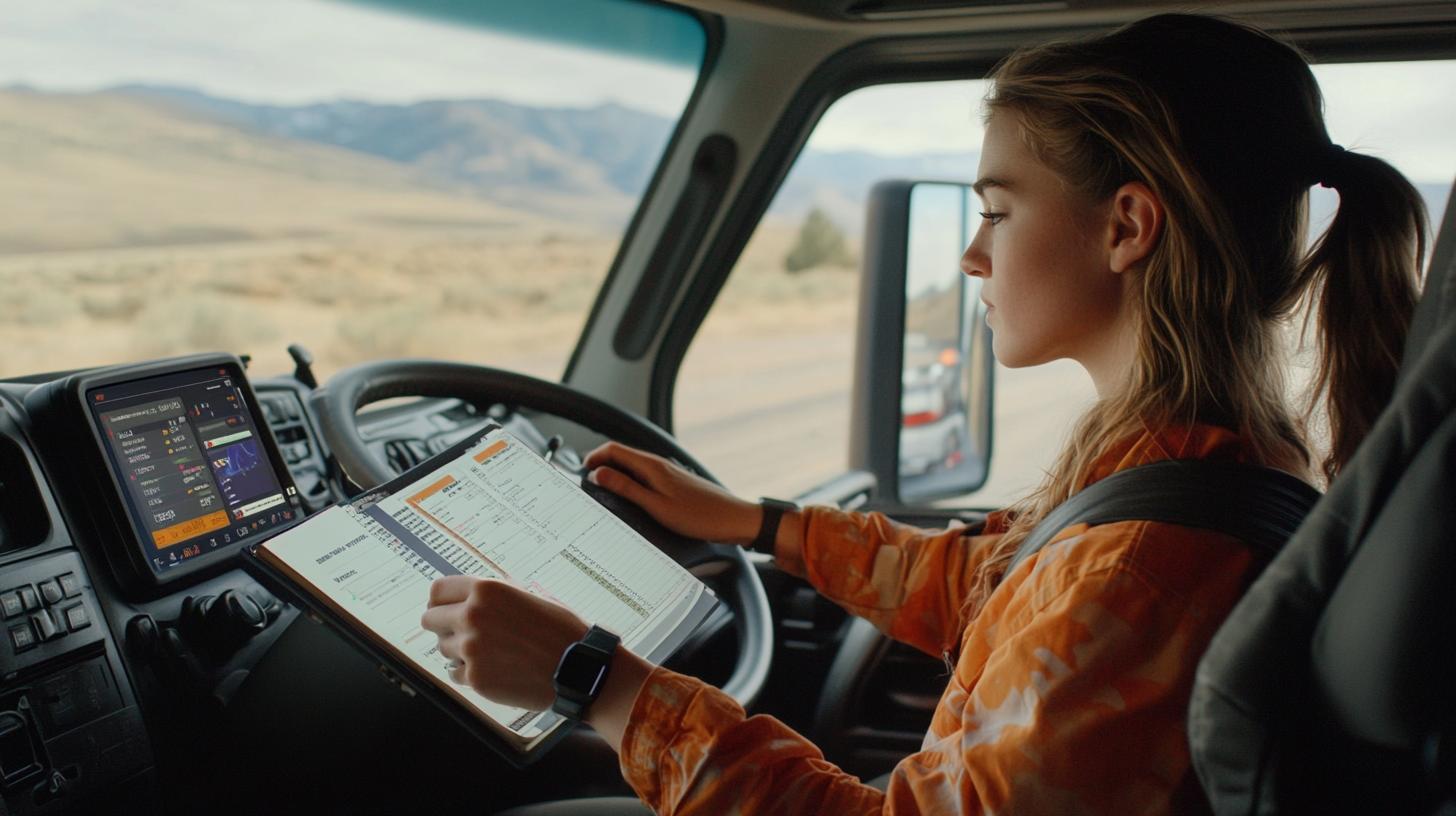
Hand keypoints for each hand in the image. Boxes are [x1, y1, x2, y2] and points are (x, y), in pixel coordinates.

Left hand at [420, 575, 587, 710]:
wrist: (577, 668)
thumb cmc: (559, 630)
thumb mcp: (527, 596)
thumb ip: (492, 595)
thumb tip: (463, 597)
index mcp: (486, 590)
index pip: (438, 590)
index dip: (441, 600)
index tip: (443, 608)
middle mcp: (473, 615)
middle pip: (429, 618)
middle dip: (443, 626)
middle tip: (462, 633)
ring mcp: (471, 648)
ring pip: (443, 648)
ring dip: (459, 650)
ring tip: (490, 652)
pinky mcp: (475, 677)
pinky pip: (455, 673)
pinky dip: (470, 672)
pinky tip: (494, 669)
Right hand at [582, 441, 760, 543]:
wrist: (736, 520)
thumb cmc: (701, 516)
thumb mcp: (656, 506)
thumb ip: (627, 488)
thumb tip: (599, 473)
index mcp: (652, 466)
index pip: (613, 449)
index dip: (593, 457)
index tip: (580, 472)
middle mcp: (659, 464)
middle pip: (621, 456)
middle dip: (600, 465)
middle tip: (587, 483)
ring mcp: (667, 473)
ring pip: (632, 467)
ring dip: (615, 474)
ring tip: (603, 491)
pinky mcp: (674, 484)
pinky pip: (644, 477)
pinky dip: (630, 482)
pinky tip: (630, 498)